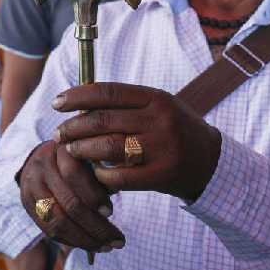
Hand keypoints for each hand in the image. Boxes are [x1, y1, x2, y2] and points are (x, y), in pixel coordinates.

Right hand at [19, 140, 123, 251]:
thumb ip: (100, 176)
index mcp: (60, 150)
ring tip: (106, 246)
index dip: (93, 196)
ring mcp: (30, 187)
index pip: (74, 174)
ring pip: (57, 221)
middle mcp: (41, 167)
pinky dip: (71, 241)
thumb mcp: (88, 159)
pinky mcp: (26, 204)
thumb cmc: (75, 160)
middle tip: (117, 240)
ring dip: (85, 240)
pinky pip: (48, 230)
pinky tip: (89, 245)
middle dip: (96, 226)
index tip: (111, 212)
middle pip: (68, 202)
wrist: (40, 159)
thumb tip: (114, 197)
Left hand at [52, 83, 222, 202]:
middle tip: (58, 134)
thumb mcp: (157, 107)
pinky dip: (101, 175)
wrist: (212, 162)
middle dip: (73, 127)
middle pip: (103, 120)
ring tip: (70, 150)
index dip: (77, 96)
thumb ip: (125, 104)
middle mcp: (160, 120)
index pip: (108, 92)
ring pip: (108, 147)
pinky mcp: (162, 175)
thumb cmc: (174, 130)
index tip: (57, 103)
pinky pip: (120, 177)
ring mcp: (162, 148)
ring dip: (82, 149)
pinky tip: (94, 173)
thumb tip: (78, 104)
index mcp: (156, 98)